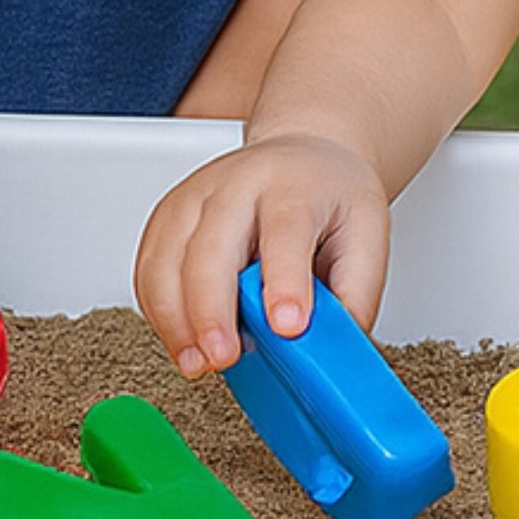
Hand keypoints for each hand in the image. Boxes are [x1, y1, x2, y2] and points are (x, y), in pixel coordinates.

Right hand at [135, 133, 390, 380]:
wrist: (300, 155)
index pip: (285, 230)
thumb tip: (336, 350)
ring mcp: (193, 198)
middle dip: (211, 309)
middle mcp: (236, 184)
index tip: (287, 327)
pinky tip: (182, 339)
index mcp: (293, 186)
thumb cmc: (329, 195)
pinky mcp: (166, 218)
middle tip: (224, 357)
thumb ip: (357, 293)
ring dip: (175, 319)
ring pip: (166, 259)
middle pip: (211, 244)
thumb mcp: (370, 235)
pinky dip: (158, 313)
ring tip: (197, 363)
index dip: (284, 282)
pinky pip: (148, 270)